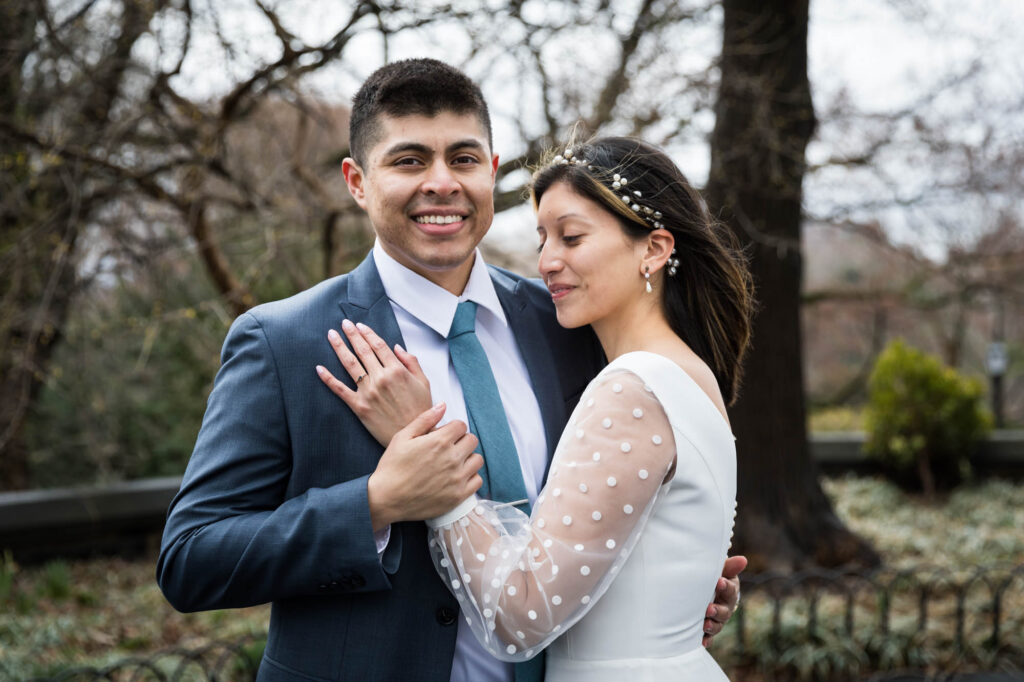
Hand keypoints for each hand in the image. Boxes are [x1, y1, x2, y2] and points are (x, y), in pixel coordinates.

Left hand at [317, 319, 431, 445]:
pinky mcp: (359, 407)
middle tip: (343, 324)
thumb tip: (396, 347)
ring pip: (350, 365)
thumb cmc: (421, 409)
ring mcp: (368, 392)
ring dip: (339, 348)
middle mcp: (381, 378)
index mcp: (397, 371)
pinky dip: (328, 378)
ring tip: (331, 335)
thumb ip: (411, 362)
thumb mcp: (424, 382)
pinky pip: (340, 390)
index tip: (360, 325)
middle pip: (363, 351)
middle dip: (352, 335)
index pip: (378, 346)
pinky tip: (319, 368)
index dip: (368, 333)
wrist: (415, 436)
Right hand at [366, 403, 482, 529]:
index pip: (461, 425)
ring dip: (468, 458)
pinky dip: (470, 478)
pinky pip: (477, 481)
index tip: (444, 435)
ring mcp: (457, 478)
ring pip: (477, 460)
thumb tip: (443, 405)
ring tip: (454, 463)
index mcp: (439, 441)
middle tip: (449, 449)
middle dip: (461, 441)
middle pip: (472, 441)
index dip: (452, 428)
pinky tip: (457, 478)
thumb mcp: (402, 437)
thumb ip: (425, 419)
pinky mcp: (458, 496)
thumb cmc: (391, 467)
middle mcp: (452, 459)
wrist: (386, 499)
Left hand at [702, 554, 745, 647]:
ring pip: (717, 624)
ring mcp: (718, 618)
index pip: (730, 589)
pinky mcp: (709, 627)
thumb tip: (743, 559)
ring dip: (712, 625)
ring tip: (705, 624)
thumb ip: (729, 566)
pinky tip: (702, 641)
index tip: (718, 581)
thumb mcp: (722, 570)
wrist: (710, 590)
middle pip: (725, 611)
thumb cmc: (716, 577)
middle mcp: (726, 606)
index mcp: (730, 591)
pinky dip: (707, 639)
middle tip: (709, 609)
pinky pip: (709, 636)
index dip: (725, 586)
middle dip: (718, 611)